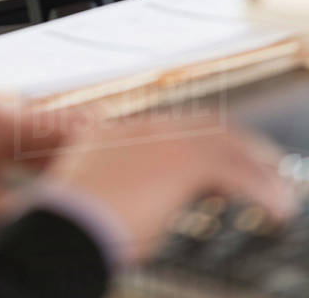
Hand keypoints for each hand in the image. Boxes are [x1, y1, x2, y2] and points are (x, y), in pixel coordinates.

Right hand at [40, 110, 297, 262]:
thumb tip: (142, 203)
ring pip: (231, 148)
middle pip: (211, 127)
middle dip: (243, 148)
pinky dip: (264, 192)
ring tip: (279, 195)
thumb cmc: (72, 217)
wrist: (67, 219)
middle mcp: (149, 127)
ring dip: (261, 172)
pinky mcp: (187, 162)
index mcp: (124, 130)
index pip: (178, 127)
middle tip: (265, 170)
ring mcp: (168, 140)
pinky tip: (277, 209)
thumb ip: (121, 183)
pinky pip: (240, 175)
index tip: (226, 162)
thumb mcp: (95, 190)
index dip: (209, 143)